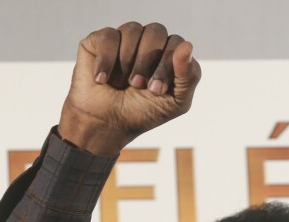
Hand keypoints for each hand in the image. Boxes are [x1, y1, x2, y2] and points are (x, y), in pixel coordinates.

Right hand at [58, 22, 201, 155]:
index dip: (167, 64)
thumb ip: (189, 76)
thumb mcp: (176, 102)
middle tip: (137, 84)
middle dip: (147, 61)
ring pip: (133, 29)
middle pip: (156, 31)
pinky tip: (103, 80)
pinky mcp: (99, 41)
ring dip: (127, 61)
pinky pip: (108, 36)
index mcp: (169, 55)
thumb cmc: (143, 113)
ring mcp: (124, 39)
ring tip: (122, 83)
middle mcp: (148, 42)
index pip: (176, 43)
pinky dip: (107, 61)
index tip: (155, 90)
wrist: (107, 124)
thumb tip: (187, 45)